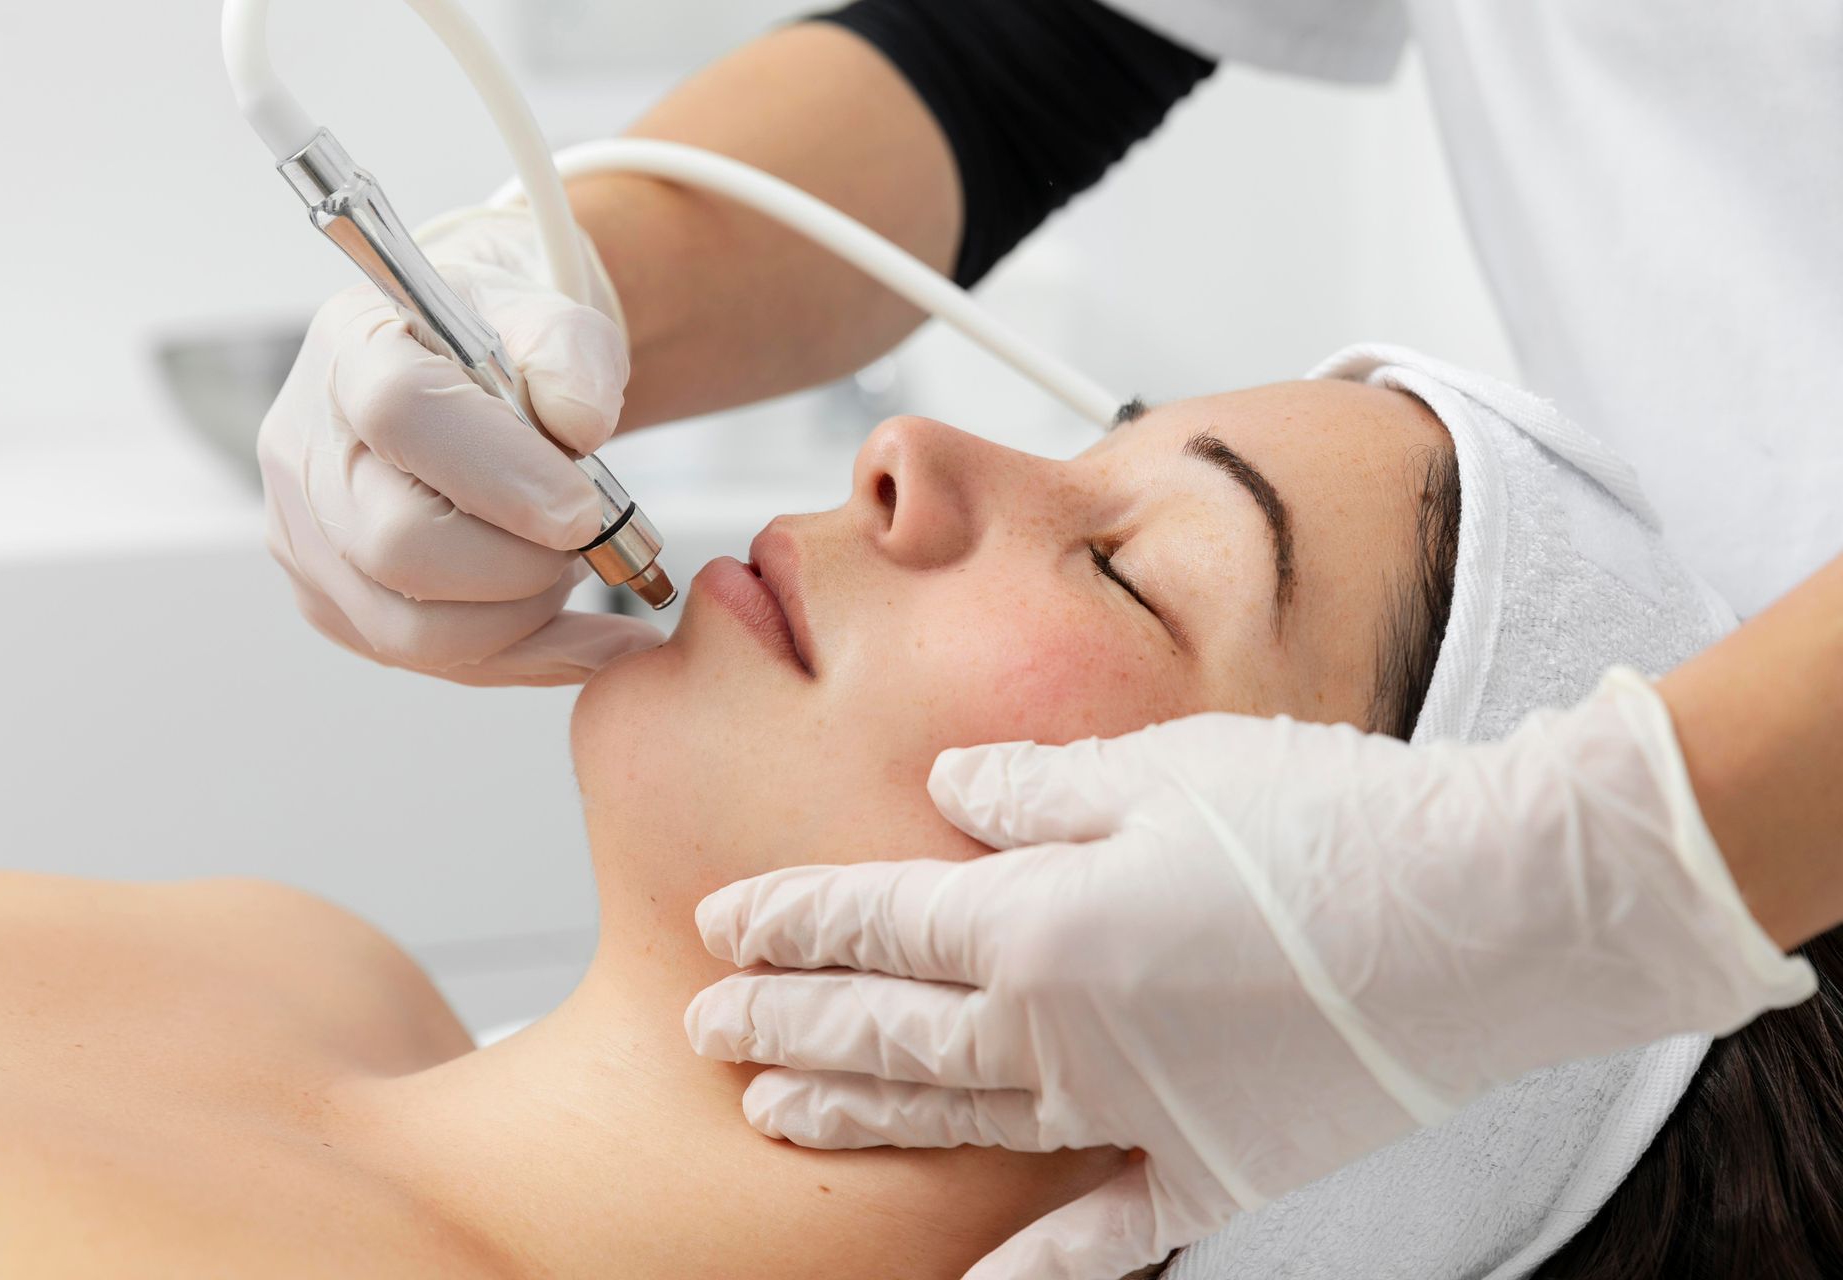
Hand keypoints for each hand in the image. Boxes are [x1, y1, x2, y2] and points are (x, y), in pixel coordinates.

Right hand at [258, 208, 660, 684]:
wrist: (473, 381)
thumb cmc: (508, 348)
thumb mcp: (552, 318)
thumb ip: (574, 354)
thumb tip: (581, 423)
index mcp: (353, 349)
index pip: (402, 415)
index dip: (500, 475)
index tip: (583, 511)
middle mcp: (306, 450)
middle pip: (398, 546)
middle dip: (520, 563)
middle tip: (584, 539)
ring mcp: (308, 539)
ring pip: (412, 630)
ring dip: (523, 617)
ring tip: (570, 568)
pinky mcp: (335, 605)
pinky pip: (434, 661)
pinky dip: (530, 656)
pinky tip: (594, 638)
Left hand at [684, 669, 1812, 1278]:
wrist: (1491, 912)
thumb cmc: (1327, 819)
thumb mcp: (1163, 769)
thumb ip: (1034, 788)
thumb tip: (942, 792)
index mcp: (1039, 925)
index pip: (874, 924)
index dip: (789, 922)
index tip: (720, 926)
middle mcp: (1063, 1036)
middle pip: (888, 1033)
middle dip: (786, 1027)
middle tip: (706, 1029)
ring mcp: (1135, 1116)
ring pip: (956, 1122)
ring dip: (856, 1119)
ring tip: (774, 1117)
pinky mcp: (1216, 1168)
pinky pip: (1102, 1235)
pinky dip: (1033, 1266)